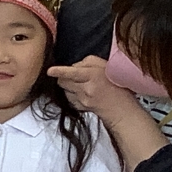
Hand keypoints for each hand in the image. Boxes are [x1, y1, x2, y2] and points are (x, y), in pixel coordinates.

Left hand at [50, 57, 168, 171]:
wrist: (121, 109)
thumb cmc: (116, 85)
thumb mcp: (105, 66)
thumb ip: (87, 62)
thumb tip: (73, 66)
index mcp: (93, 76)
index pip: (72, 73)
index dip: (60, 71)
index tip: (50, 70)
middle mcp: (86, 88)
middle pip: (63, 81)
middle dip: (63, 77)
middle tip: (74, 76)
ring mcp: (82, 99)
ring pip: (65, 89)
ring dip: (68, 86)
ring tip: (81, 85)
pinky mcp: (79, 107)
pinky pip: (69, 98)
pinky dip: (72, 94)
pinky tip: (82, 93)